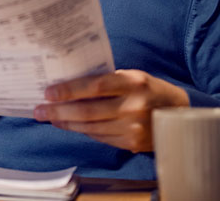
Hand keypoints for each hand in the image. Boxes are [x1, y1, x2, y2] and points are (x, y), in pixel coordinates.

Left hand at [33, 70, 189, 151]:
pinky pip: (99, 137)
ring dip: (66, 123)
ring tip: (50, 118)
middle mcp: (133, 107)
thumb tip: (71, 85)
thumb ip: (107, 80)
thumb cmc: (150, 90)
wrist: (180, 115)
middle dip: (59, 111)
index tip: (48, 92)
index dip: (69, 90)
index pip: (95, 86)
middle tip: (39, 110)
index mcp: (134, 83)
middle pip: (88, 111)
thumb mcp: (133, 77)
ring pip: (90, 127)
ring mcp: (133, 128)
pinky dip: (83, 131)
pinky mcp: (131, 143)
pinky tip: (71, 125)